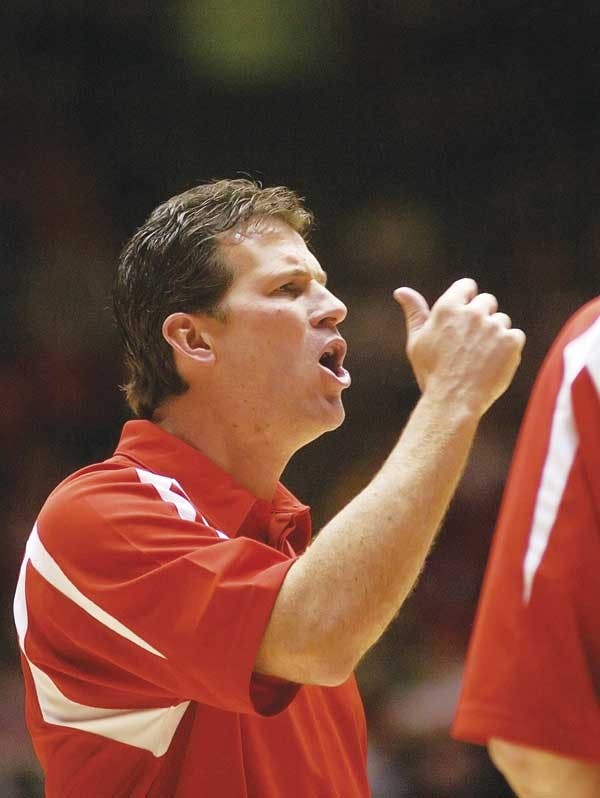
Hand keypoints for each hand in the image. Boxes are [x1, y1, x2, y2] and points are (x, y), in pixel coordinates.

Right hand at [393, 278, 525, 417]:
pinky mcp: (511, 341)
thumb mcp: (417, 341)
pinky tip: (493, 364)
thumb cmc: (431, 373)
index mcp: (447, 308)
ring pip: (501, 321)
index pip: (467, 286)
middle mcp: (472, 313)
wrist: (453, 402)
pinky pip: (515, 337)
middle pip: (487, 301)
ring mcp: (493, 326)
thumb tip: (401, 291)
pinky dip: (508, 350)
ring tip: (480, 358)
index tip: (465, 315)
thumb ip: (414, 313)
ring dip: (495, 335)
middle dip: (482, 318)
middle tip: (471, 344)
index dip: (468, 298)